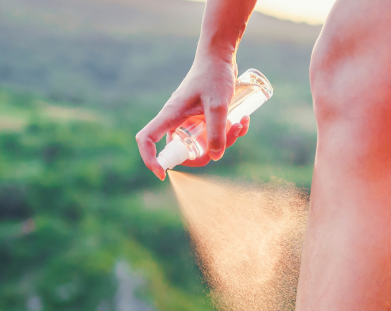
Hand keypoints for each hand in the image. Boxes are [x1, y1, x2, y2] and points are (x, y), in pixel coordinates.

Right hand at [135, 56, 252, 179]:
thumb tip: (214, 157)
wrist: (220, 56)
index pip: (147, 140)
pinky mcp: (202, 117)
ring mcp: (189, 120)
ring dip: (225, 140)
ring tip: (240, 123)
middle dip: (208, 152)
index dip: (151, 159)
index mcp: (171, 115)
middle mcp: (177, 120)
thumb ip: (217, 131)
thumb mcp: (218, 104)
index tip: (161, 174)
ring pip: (202, 143)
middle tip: (229, 136)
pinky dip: (229, 132)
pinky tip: (243, 119)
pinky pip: (212, 134)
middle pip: (183, 150)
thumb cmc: (214, 74)